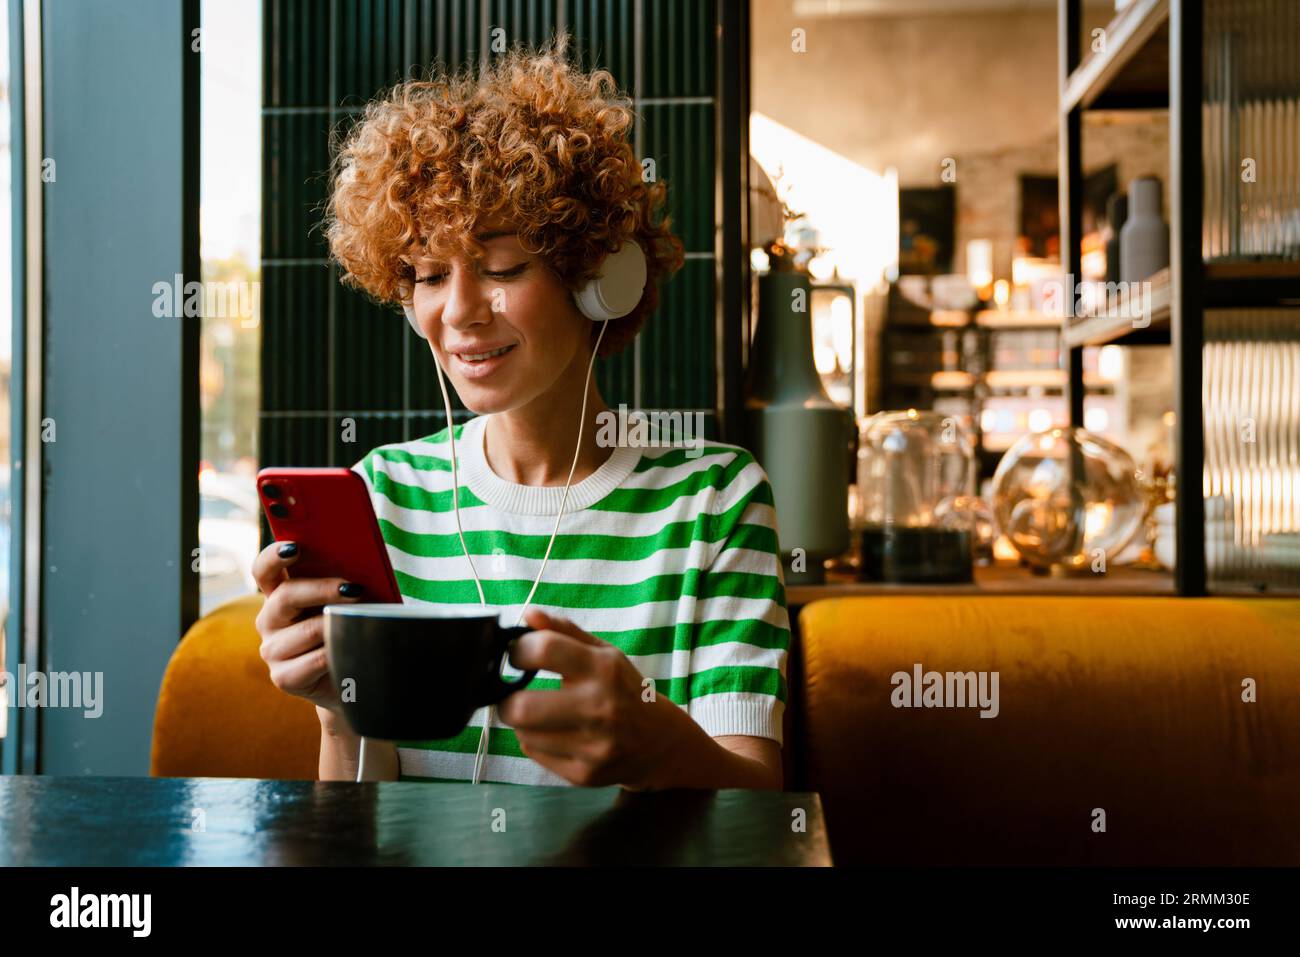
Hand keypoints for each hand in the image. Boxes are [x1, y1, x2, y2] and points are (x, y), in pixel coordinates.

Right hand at [252, 540, 364, 714]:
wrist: (351, 677)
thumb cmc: (347, 630)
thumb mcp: (343, 604)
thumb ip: (342, 584)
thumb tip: (362, 568)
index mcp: (279, 594)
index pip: (264, 569)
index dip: (274, 556)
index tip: (296, 547)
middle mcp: (269, 620)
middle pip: (286, 596)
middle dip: (323, 589)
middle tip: (354, 589)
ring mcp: (272, 649)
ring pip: (308, 629)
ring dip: (339, 624)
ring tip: (363, 622)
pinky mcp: (283, 677)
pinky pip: (316, 659)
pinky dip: (340, 652)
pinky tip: (354, 649)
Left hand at [497, 609, 686, 788]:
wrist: (661, 743)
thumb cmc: (625, 690)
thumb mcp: (604, 653)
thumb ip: (564, 631)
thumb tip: (528, 614)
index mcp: (604, 669)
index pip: (544, 650)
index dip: (519, 650)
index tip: (517, 655)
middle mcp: (600, 708)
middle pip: (521, 708)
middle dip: (507, 699)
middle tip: (512, 694)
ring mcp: (593, 746)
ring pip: (523, 733)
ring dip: (522, 722)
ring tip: (539, 714)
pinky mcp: (584, 774)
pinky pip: (535, 754)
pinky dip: (536, 741)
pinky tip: (555, 733)